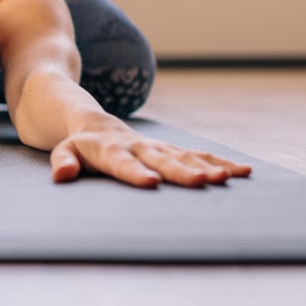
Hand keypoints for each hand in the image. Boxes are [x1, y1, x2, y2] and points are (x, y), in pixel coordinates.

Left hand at [50, 120, 250, 187]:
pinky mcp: (171, 150)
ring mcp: (158, 147)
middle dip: (183, 171)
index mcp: (111, 151)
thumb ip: (63, 162)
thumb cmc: (78, 146)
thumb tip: (61, 176)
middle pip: (162, 160)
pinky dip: (219, 162)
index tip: (151, 183)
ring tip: (230, 178)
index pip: (123, 163)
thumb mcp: (63, 152)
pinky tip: (243, 172)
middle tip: (204, 182)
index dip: (136, 172)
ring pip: (185, 156)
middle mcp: (139, 147)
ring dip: (208, 166)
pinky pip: (198, 155)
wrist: (94, 123)